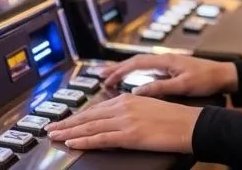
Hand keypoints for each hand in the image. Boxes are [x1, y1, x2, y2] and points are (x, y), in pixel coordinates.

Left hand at [47, 94, 201, 152]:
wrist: (190, 124)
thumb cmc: (174, 118)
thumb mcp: (148, 108)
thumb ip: (130, 111)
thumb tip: (115, 119)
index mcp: (128, 99)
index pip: (96, 109)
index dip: (77, 116)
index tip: (64, 120)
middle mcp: (124, 107)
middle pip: (88, 116)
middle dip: (67, 123)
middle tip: (50, 128)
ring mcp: (126, 121)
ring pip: (90, 127)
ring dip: (69, 132)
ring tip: (55, 136)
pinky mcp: (130, 135)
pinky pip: (101, 138)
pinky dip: (84, 141)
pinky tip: (73, 142)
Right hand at [99, 54, 237, 97]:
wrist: (223, 75)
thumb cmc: (207, 78)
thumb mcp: (182, 86)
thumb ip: (159, 87)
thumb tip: (137, 91)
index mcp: (166, 60)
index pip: (136, 63)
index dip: (119, 71)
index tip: (106, 79)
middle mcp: (164, 58)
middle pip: (135, 61)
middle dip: (116, 67)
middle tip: (100, 74)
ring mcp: (167, 62)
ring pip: (140, 64)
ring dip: (124, 69)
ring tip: (109, 75)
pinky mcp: (171, 68)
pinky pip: (147, 68)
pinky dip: (135, 72)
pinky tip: (131, 78)